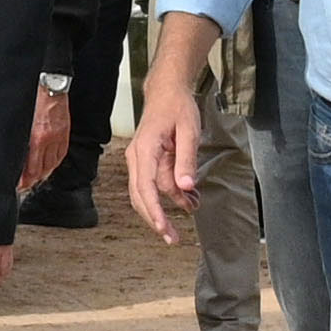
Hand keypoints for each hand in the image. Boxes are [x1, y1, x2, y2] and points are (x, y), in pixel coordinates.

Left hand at [21, 85, 71, 192]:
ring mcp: (59, 138)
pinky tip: (49, 166)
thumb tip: (15, 153)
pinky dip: (54, 163)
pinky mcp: (65, 134)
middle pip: (42, 169)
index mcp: (37, 138)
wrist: (50, 86)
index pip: (31, 168)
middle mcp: (49, 140)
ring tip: (36, 178)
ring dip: (43, 174)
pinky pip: (61, 155)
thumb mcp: (22, 120)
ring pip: (52, 164)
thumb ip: (20, 137)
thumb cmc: (33, 99)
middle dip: (32, 180)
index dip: (24, 179)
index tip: (18, 184)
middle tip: (24, 185)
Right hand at [124, 58, 203, 244]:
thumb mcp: (189, 130)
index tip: (162, 229)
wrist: (167, 91)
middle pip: (141, 196)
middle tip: (174, 239)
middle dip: (156, 219)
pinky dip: (170, 193)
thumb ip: (187, 159)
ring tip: (193, 207)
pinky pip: (156, 182)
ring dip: (168, 205)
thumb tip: (185, 187)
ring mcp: (140, 159)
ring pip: (148, 192)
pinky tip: (189, 196)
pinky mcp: (147, 161)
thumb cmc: (177, 107)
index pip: (145, 187)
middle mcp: (137, 157)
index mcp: (145, 150)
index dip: (153, 211)